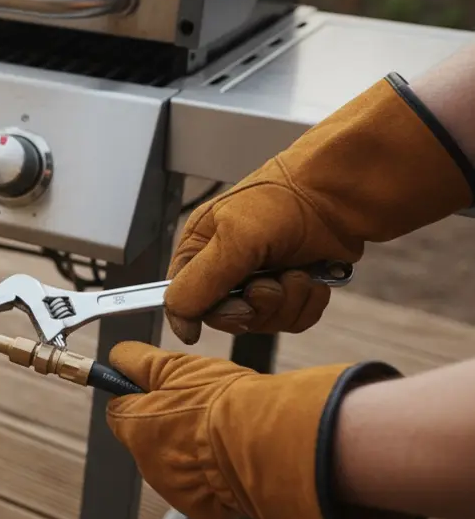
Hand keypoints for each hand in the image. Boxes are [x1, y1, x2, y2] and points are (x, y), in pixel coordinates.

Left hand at [105, 342, 425, 518]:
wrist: (263, 446)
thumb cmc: (221, 404)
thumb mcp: (176, 366)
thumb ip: (139, 361)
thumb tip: (119, 356)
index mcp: (134, 426)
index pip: (119, 409)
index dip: (138, 396)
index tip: (157, 388)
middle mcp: (145, 461)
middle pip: (148, 438)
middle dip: (168, 424)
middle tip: (201, 409)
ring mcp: (172, 488)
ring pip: (175, 463)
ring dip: (190, 450)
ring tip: (224, 433)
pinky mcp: (200, 507)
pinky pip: (200, 488)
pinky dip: (211, 476)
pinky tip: (231, 460)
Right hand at [166, 75, 473, 344]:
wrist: (341, 196)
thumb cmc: (283, 201)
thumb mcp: (233, 240)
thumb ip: (200, 282)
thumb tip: (177, 319)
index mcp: (199, 251)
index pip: (184, 300)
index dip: (207, 314)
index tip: (236, 313)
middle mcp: (225, 268)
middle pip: (227, 318)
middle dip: (256, 306)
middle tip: (271, 282)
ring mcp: (260, 280)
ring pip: (264, 323)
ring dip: (287, 302)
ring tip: (297, 272)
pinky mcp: (292, 289)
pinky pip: (293, 320)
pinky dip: (307, 303)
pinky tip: (313, 279)